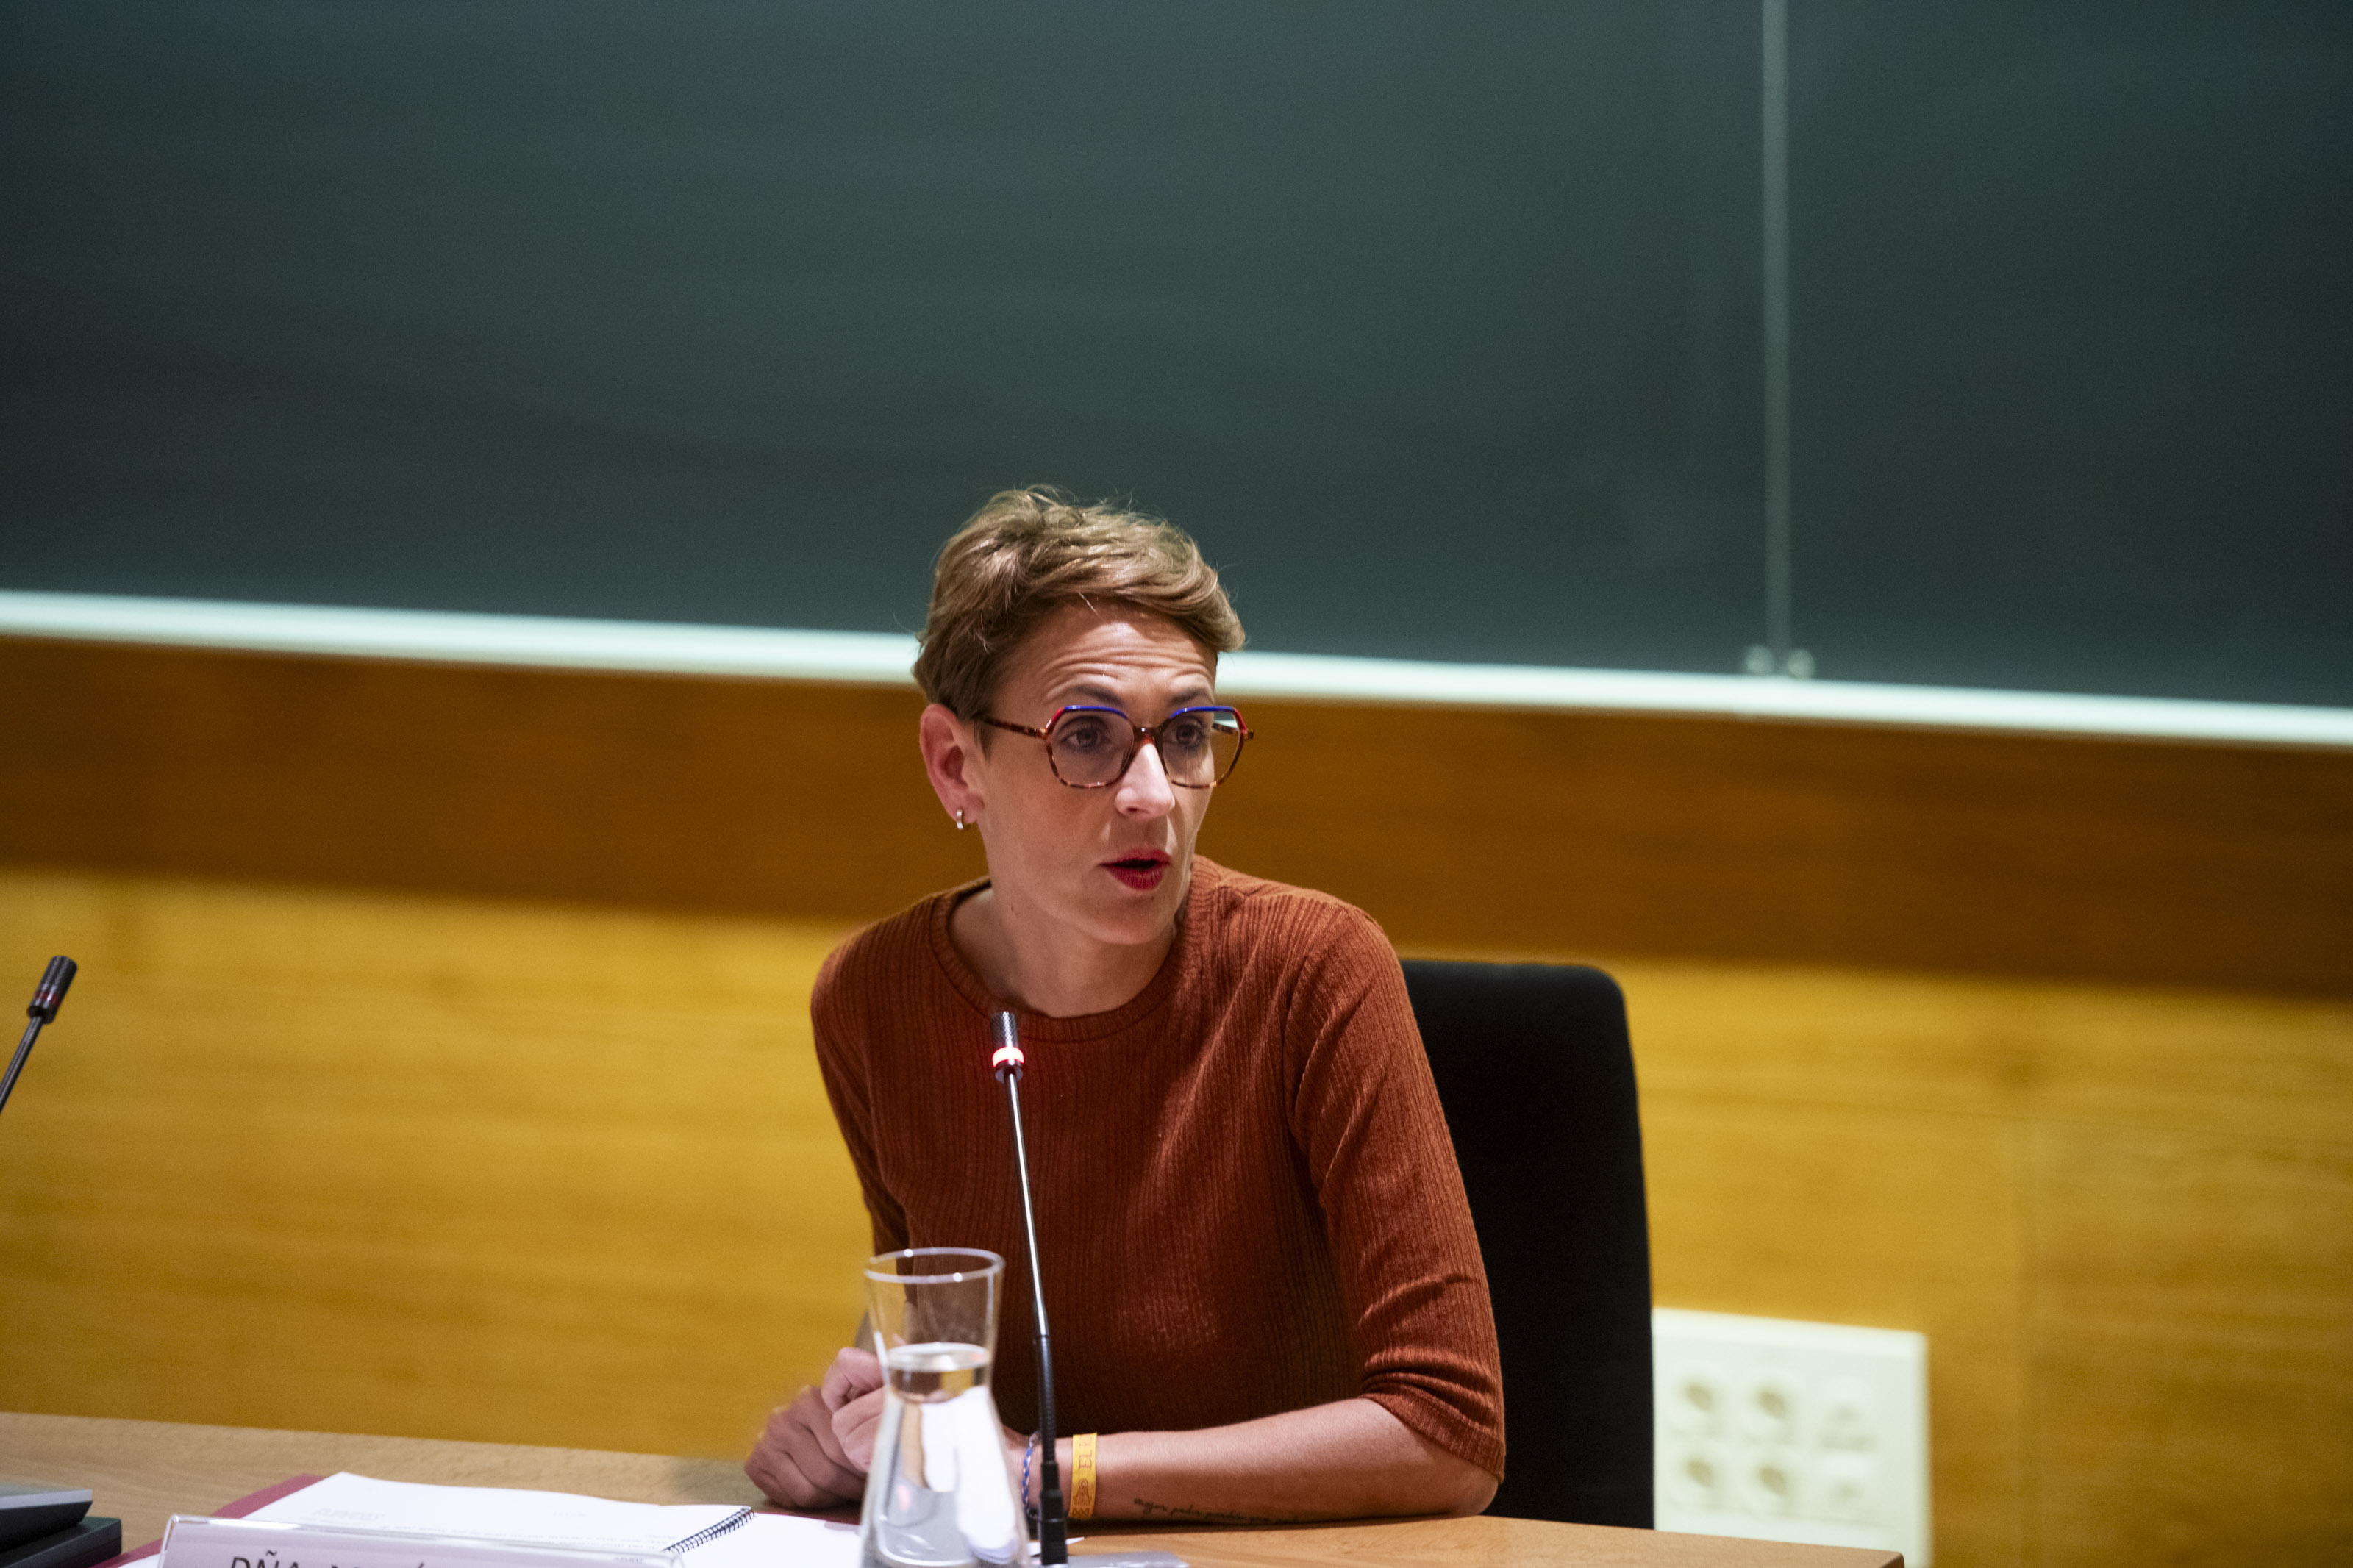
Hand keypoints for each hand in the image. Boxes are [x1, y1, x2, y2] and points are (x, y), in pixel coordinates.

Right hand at [745, 1347, 884, 1507]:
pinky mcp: (756, 1463)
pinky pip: (789, 1498)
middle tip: (861, 1488)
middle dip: (848, 1486)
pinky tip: (822, 1492)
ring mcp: (767, 1441)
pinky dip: (810, 1503)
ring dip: (832, 1497)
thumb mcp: (857, 1400)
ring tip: (845, 1491)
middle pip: (825, 1472)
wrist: (800, 1420)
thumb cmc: (839, 1417)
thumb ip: (872, 1403)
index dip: (860, 1467)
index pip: (840, 1448)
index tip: (872, 1471)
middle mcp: (784, 1419)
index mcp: (810, 1400)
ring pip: (808, 1489)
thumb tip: (900, 1426)